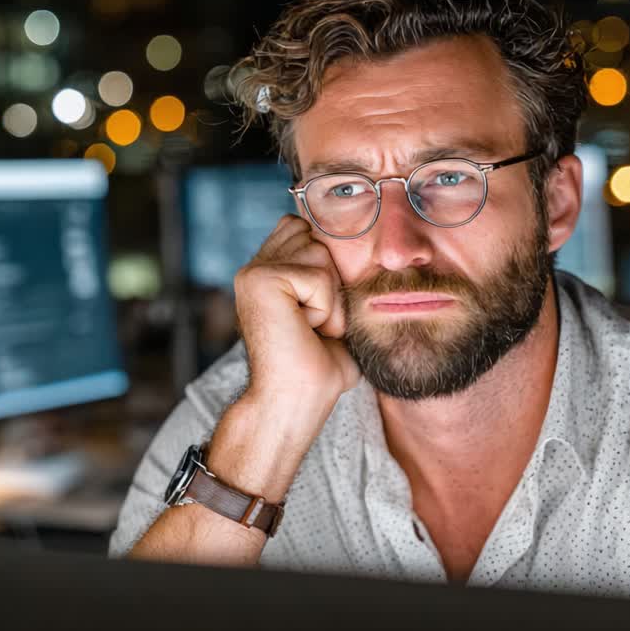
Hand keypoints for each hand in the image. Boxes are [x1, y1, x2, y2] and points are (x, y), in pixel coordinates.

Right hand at [232, 214, 358, 438]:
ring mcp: (254, 272)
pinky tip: (305, 330)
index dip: (324, 264)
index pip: (303, 226)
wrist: (294, 404)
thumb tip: (375, 251)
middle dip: (328, 281)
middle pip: (317, 237)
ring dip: (329, 298)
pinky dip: (325, 308)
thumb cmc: (317, 369)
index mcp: (265, 271)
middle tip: (312, 323)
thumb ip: (332, 275)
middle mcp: (254, 267)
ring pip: (320, 253)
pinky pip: (319, 276)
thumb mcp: (331, 312)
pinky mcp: (262, 280)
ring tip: (309, 328)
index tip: (315, 312)